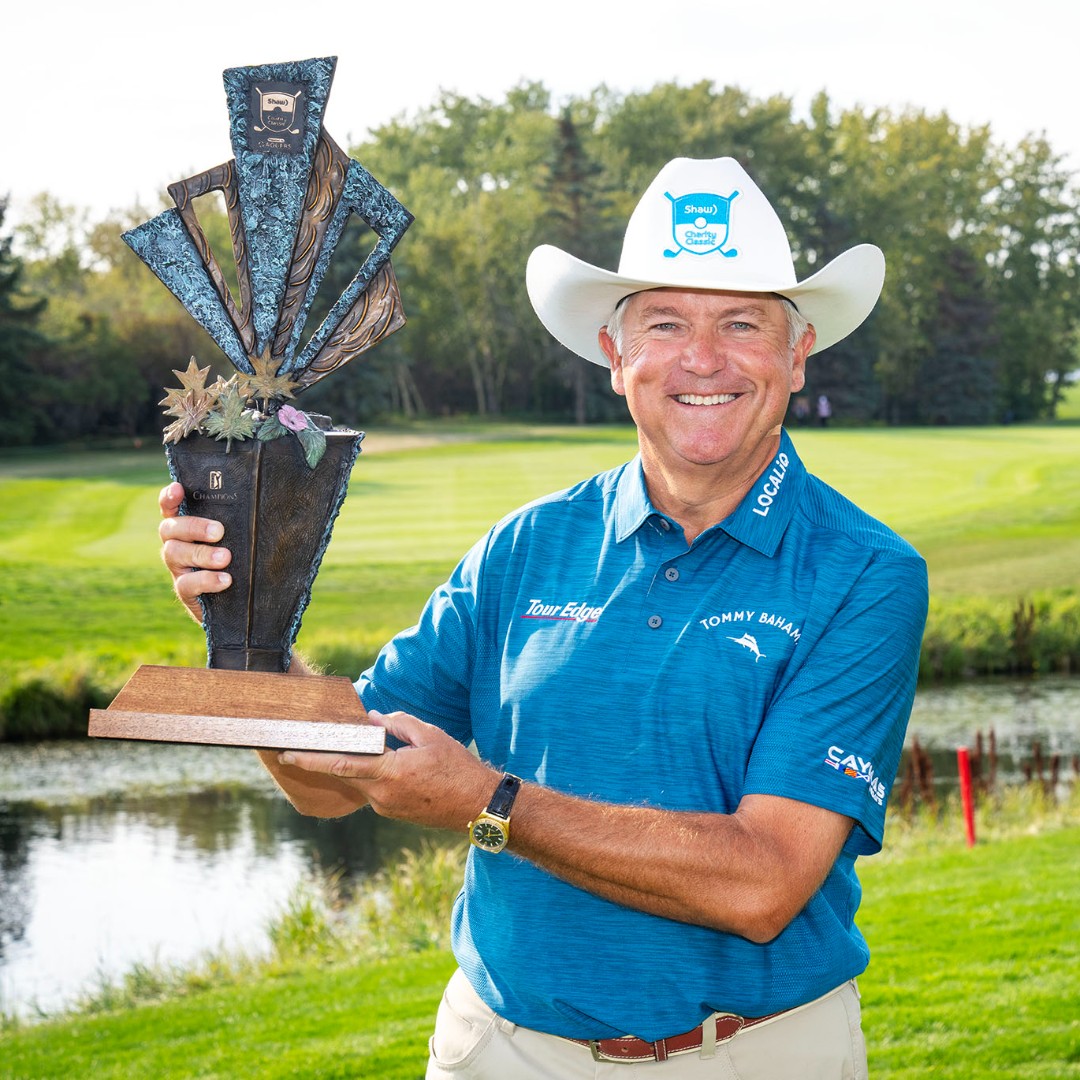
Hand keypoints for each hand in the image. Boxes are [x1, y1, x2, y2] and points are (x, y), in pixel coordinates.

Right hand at [158, 481, 232, 622]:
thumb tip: (282, 505)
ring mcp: (179, 568)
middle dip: (194, 526)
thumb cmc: (243, 561)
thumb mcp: (243, 540)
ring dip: (201, 554)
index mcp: (189, 527)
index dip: (169, 498)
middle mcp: (178, 544)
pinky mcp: (185, 591)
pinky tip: (225, 580)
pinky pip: (185, 584)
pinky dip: (206, 580)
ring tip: (226, 558)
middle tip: (219, 531)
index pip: (171, 507)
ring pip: (174, 554)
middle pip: (169, 528)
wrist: (242, 602)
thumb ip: (246, 523)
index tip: (178, 488)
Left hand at [278, 710, 499, 830]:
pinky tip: (378, 763)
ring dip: (351, 766)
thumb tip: (372, 719)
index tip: (287, 754)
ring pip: (359, 781)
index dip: (310, 760)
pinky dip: (368, 774)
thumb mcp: (430, 736)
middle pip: (343, 774)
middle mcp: (382, 794)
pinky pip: (372, 789)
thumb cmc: (457, 767)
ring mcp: (386, 807)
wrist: (477, 807)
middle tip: (297, 749)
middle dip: (320, 761)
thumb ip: (398, 724)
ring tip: (350, 748)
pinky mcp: (392, 812)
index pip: (341, 764)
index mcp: (390, 772)